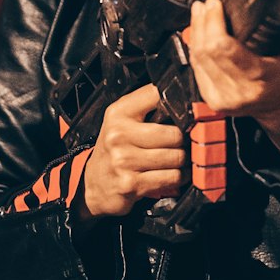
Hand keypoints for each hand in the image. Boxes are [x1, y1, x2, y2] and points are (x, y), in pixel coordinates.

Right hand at [77, 84, 187, 222]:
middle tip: (184, 142)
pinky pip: (172, 177)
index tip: (184, 111)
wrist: (94, 184)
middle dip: (184, 140)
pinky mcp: (132, 183)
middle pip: (173, 133)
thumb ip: (147, 105)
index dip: (177, 102)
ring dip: (184, 160)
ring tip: (181, 159)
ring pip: (176, 157)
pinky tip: (176, 174)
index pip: (156, 96)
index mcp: (118, 113)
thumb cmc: (114, 150)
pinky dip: (180, 176)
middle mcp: (119, 135)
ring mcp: (124, 160)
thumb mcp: (122, 120)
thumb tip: (182, 99)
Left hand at [189, 0, 279, 162]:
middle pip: (207, 50)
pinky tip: (197, 32)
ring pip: (197, 58)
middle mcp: (238, 90)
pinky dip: (195, 47)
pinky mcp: (211, 98)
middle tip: (205, 4)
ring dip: (196, 31)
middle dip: (203, 22)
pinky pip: (195, 67)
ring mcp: (222, 97)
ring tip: (199, 12)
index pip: (225, 48)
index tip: (214, 3)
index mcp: (259, 76)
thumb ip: (275, 27)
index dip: (214, 22)